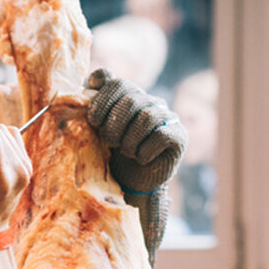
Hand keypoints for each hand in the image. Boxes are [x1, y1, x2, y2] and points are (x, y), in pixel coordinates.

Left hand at [85, 68, 187, 263]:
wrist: (132, 187)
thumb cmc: (112, 158)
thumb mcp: (95, 133)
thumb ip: (92, 107)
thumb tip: (89, 81)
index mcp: (126, 96)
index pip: (113, 80)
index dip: (101, 99)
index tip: (94, 120)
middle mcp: (148, 100)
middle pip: (130, 95)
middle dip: (113, 123)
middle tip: (110, 142)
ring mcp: (166, 116)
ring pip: (146, 116)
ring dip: (129, 140)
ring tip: (126, 152)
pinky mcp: (178, 136)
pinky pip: (161, 134)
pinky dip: (144, 150)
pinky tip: (141, 159)